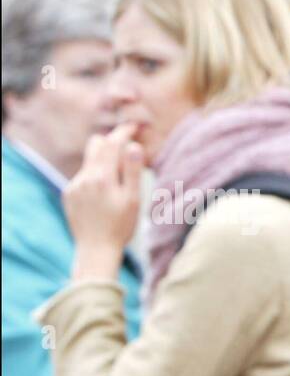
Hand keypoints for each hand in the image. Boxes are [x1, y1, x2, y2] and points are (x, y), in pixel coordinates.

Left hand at [65, 123, 144, 280]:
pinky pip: (83, 176)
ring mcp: (74, 185)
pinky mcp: (69, 194)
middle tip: (127, 147)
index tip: (133, 125)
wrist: (95, 250)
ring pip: (90, 161)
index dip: (123, 132)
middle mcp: (85, 177)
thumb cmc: (120, 227)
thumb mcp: (133, 200)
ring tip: (119, 176)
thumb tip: (133, 146)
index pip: (112, 144)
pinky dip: (95, 176)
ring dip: (104, 161)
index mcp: (103, 177)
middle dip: (111, 142)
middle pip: (96, 145)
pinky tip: (105, 195)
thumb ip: (133, 171)